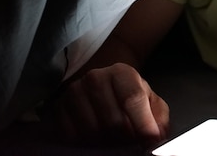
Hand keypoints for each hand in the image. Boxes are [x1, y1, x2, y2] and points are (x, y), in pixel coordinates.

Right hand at [47, 63, 168, 144]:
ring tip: (113, 140)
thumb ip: (158, 116)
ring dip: (105, 143)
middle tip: (130, 142)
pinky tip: (94, 139)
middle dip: (125, 138)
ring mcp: (74, 92)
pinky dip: (85, 144)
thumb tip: (157, 137)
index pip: (132, 99)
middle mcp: (96, 78)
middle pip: (112, 121)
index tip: (149, 141)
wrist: (101, 86)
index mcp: (122, 73)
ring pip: (92, 132)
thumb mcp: (150, 101)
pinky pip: (72, 136)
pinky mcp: (59, 107)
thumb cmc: (128, 96)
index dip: (143, 124)